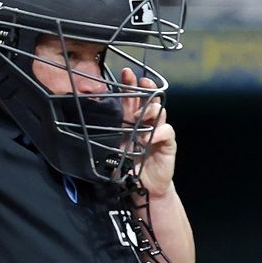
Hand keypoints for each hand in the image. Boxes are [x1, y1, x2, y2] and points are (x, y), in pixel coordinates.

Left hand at [121, 67, 175, 198]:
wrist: (143, 189)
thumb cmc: (128, 169)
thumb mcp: (114, 152)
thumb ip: (110, 139)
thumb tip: (94, 123)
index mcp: (131, 124)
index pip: (131, 101)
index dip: (130, 87)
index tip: (125, 73)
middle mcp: (146, 125)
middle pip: (148, 101)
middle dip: (146, 89)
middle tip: (142, 82)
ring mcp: (158, 133)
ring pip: (159, 112)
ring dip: (152, 109)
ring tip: (143, 114)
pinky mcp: (168, 143)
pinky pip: (167, 131)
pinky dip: (160, 131)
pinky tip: (151, 136)